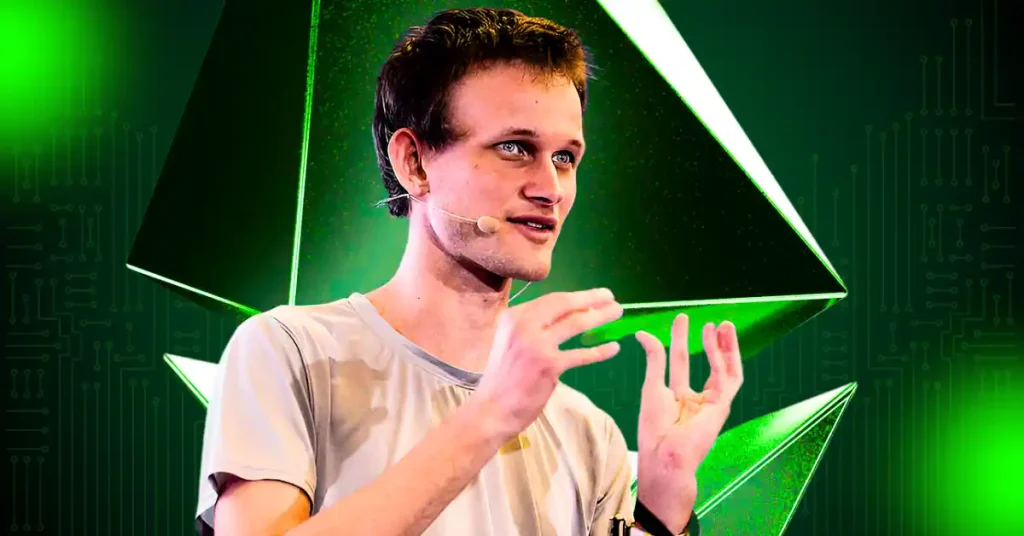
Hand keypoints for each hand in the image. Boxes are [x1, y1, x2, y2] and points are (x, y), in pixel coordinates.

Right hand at [475, 288, 624, 441]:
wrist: (490, 409)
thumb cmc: (503, 377)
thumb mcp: (510, 342)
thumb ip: (532, 327)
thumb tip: (569, 316)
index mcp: (513, 317)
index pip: (551, 300)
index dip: (577, 297)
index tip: (594, 296)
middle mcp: (523, 325)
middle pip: (564, 304)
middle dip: (591, 298)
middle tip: (610, 297)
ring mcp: (537, 345)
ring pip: (576, 324)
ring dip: (600, 317)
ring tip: (617, 313)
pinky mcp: (549, 366)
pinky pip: (581, 354)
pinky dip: (600, 351)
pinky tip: (613, 348)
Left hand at [634, 314, 743, 533]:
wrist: (664, 454)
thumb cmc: (654, 427)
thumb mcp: (652, 386)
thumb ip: (654, 358)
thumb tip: (642, 332)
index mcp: (678, 398)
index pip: (681, 362)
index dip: (681, 340)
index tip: (681, 318)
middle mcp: (697, 400)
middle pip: (707, 364)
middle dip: (709, 342)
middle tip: (708, 320)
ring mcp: (711, 404)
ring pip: (724, 370)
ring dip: (724, 347)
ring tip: (720, 324)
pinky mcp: (722, 407)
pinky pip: (729, 378)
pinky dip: (726, 358)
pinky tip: (720, 341)